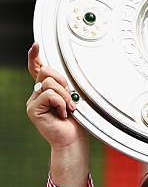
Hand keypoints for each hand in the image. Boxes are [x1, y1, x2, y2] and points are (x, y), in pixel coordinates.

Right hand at [26, 43, 88, 186]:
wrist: (73, 141)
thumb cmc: (77, 123)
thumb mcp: (73, 99)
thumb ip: (66, 86)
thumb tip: (64, 77)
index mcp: (46, 91)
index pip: (36, 69)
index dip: (34, 56)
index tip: (37, 44)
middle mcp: (37, 95)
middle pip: (46, 71)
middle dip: (62, 81)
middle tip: (71, 98)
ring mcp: (33, 102)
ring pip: (49, 83)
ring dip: (65, 95)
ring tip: (69, 109)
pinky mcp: (32, 109)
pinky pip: (49, 95)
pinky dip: (61, 103)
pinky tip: (63, 114)